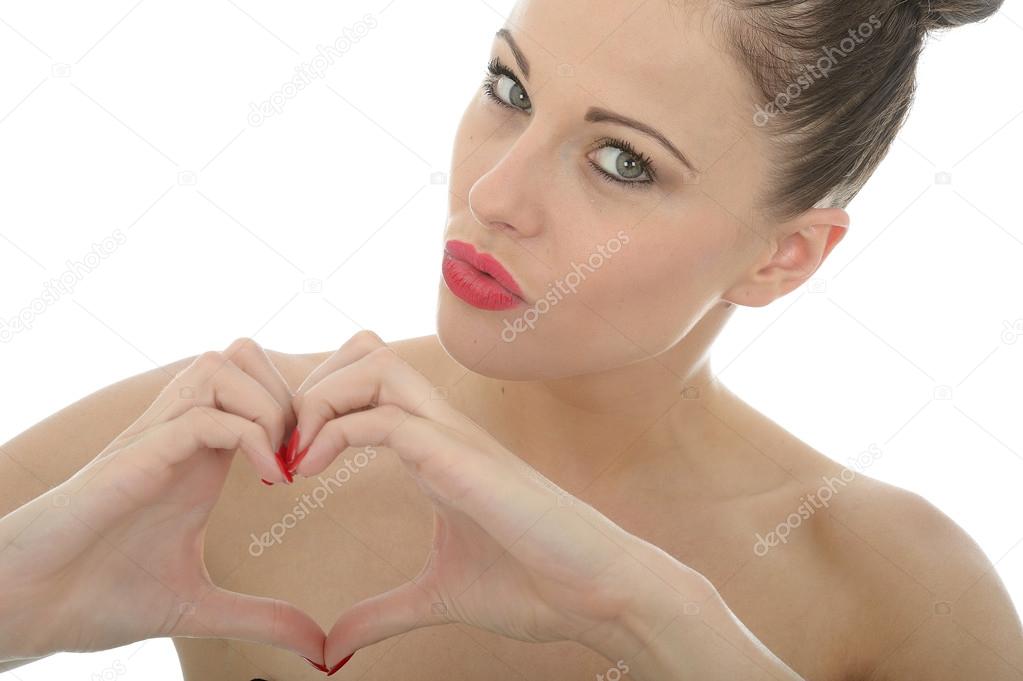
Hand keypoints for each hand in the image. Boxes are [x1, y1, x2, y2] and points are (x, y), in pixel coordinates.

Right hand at [0, 339, 325, 666]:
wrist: (29, 609)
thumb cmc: (100, 597)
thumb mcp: (199, 606)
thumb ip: (262, 617)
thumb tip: (319, 650)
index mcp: (200, 456)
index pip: (258, 384)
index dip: (300, 409)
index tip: (317, 465)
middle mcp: (180, 434)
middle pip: (244, 354)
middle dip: (291, 394)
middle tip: (306, 456)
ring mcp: (155, 439)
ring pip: (223, 364)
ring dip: (269, 406)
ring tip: (283, 465)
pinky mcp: (135, 456)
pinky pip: (203, 416)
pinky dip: (248, 436)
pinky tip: (267, 482)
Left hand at [289, 331, 711, 671]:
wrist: (594, 595)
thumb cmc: (533, 586)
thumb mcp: (436, 597)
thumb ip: (382, 613)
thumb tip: (333, 647)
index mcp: (435, 449)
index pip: (366, 384)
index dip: (315, 408)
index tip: (283, 464)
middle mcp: (442, 429)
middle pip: (363, 353)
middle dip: (308, 387)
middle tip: (278, 447)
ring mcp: (453, 437)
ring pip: (373, 365)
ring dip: (318, 399)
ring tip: (291, 456)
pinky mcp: (461, 458)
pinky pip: (386, 417)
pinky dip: (334, 432)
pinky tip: (309, 472)